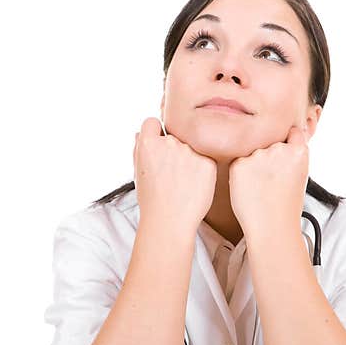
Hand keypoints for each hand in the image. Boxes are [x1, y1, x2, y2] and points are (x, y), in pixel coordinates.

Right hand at [133, 117, 217, 236]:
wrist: (169, 221)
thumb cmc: (152, 200)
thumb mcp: (137, 172)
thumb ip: (139, 149)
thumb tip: (142, 133)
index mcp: (149, 143)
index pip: (152, 123)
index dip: (155, 134)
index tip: (158, 148)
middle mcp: (170, 142)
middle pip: (174, 136)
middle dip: (173, 150)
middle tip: (172, 174)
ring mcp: (190, 151)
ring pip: (191, 147)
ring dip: (189, 158)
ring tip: (183, 183)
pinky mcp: (208, 161)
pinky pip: (205, 158)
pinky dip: (201, 169)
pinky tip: (194, 185)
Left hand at [228, 125, 309, 237]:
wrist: (271, 226)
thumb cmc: (286, 208)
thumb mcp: (299, 177)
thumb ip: (292, 158)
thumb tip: (284, 146)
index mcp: (298, 152)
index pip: (293, 133)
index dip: (287, 140)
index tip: (284, 148)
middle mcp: (279, 149)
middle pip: (270, 143)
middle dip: (268, 157)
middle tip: (269, 181)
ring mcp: (258, 155)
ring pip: (253, 153)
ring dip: (253, 165)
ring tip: (260, 189)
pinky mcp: (239, 164)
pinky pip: (238, 163)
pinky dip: (241, 174)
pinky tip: (249, 190)